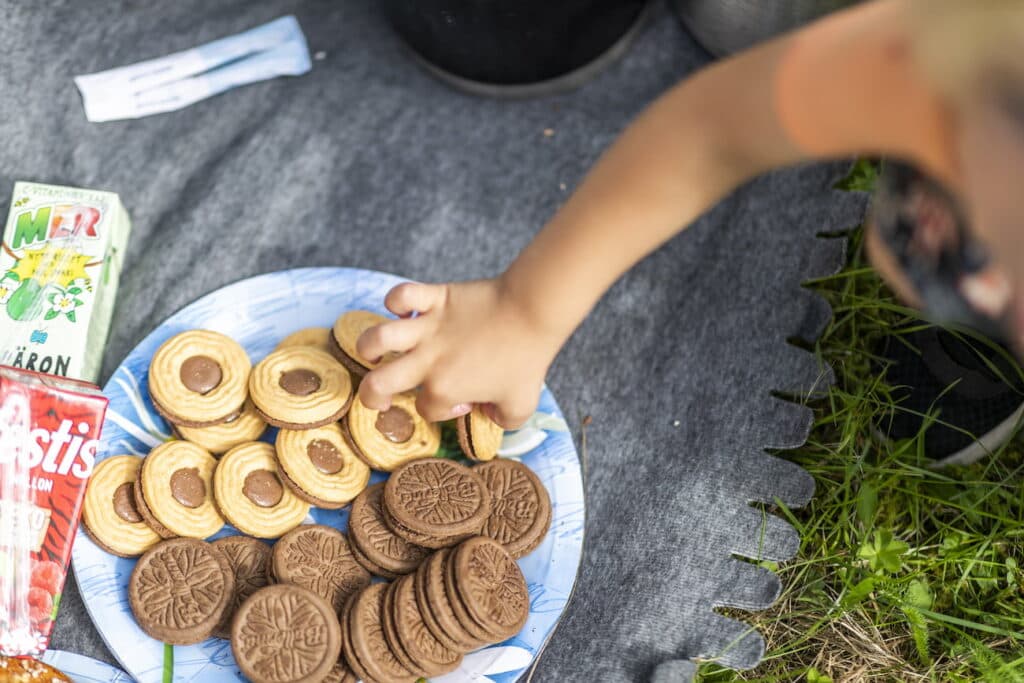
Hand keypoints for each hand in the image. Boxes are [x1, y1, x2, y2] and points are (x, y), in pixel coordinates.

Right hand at [355, 278, 561, 427]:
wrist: (532, 313)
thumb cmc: (528, 359)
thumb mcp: (521, 406)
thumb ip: (500, 421)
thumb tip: (486, 415)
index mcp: (445, 390)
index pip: (427, 409)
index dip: (443, 409)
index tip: (464, 399)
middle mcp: (428, 361)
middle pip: (377, 385)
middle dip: (371, 396)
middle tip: (381, 395)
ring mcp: (428, 328)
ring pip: (376, 339)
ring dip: (369, 347)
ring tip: (376, 352)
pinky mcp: (435, 298)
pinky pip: (402, 294)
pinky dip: (396, 299)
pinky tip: (404, 309)